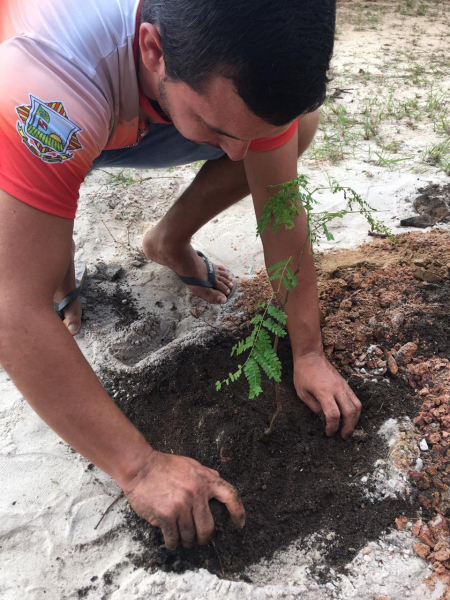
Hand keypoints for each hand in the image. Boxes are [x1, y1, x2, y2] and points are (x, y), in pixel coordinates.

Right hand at [122, 450, 244, 549]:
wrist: (140, 467)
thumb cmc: (165, 465)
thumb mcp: (190, 464)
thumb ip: (206, 474)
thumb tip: (219, 480)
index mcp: (205, 480)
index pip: (231, 496)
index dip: (238, 512)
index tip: (239, 524)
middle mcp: (196, 494)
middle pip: (208, 527)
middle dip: (205, 537)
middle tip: (200, 539)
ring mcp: (182, 506)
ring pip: (190, 535)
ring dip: (187, 541)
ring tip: (184, 541)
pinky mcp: (166, 515)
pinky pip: (173, 537)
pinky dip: (173, 543)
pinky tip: (172, 542)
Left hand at [293, 351, 360, 439]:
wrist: (311, 356)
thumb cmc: (303, 374)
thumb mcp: (302, 393)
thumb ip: (313, 406)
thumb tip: (324, 416)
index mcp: (324, 392)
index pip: (333, 414)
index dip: (332, 427)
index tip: (329, 433)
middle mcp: (337, 389)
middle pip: (350, 412)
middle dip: (348, 427)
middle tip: (343, 436)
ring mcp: (343, 386)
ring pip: (357, 406)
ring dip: (355, 420)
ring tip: (348, 428)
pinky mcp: (346, 384)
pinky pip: (355, 399)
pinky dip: (355, 410)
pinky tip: (350, 416)